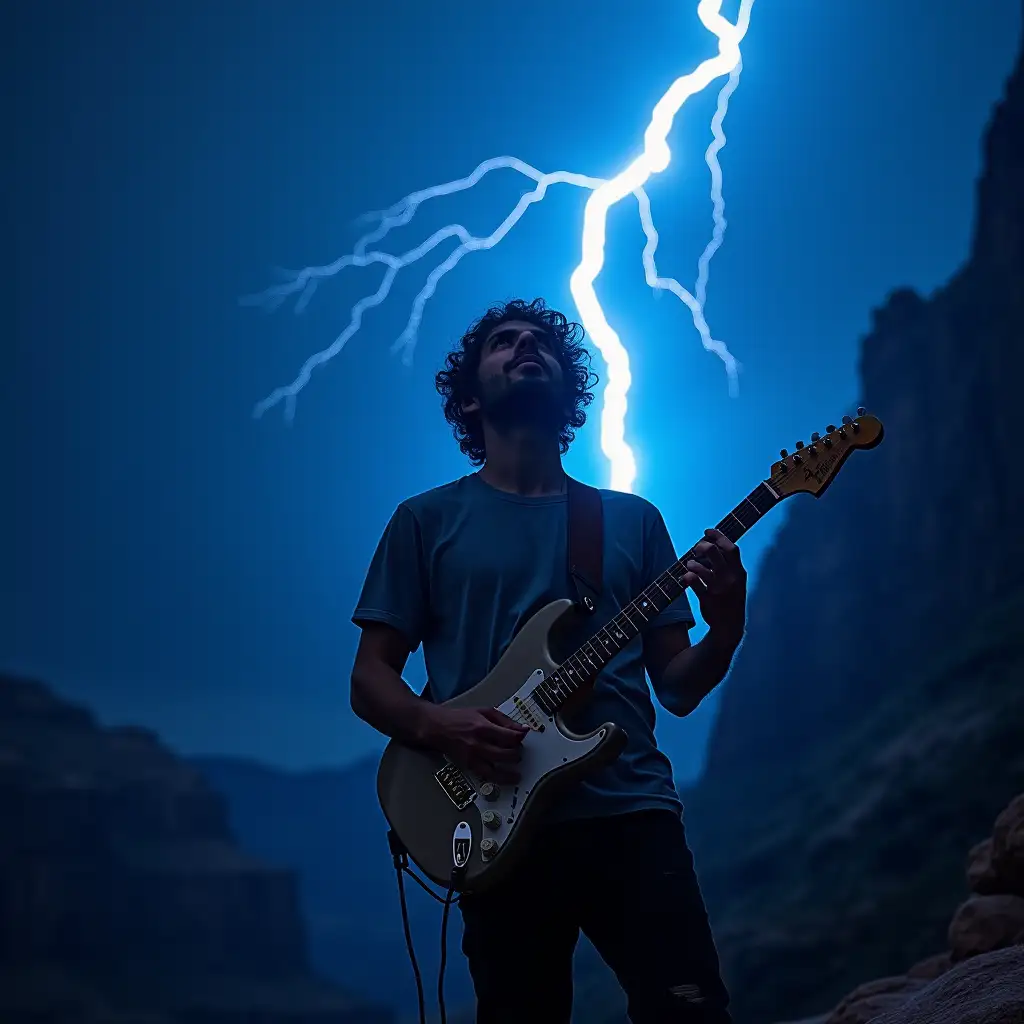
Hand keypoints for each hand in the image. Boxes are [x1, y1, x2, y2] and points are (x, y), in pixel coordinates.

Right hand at [424, 705, 528, 783]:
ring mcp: (472, 757)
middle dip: (516, 755)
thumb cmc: (461, 717)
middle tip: (519, 752)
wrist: (437, 727)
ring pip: (495, 771)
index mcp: (483, 727)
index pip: (509, 736)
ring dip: (510, 773)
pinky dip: (498, 779)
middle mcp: (478, 744)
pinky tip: (506, 778)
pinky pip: (486, 776)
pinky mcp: (468, 766)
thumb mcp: (484, 711)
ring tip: (517, 773)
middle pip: (504, 755)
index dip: (520, 738)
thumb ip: (505, 720)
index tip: (523, 737)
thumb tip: (523, 730)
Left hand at [681, 528, 746, 647]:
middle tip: (696, 549)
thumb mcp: (737, 581)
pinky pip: (694, 584)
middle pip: (715, 552)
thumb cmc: (731, 599)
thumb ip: (729, 565)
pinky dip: (688, 577)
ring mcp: (719, 590)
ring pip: (702, 569)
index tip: (707, 531)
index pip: (731, 548)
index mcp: (739, 573)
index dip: (718, 536)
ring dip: (692, 564)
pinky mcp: (708, 600)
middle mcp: (731, 579)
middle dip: (702, 546)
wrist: (730, 627)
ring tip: (690, 565)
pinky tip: (686, 577)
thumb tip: (713, 545)